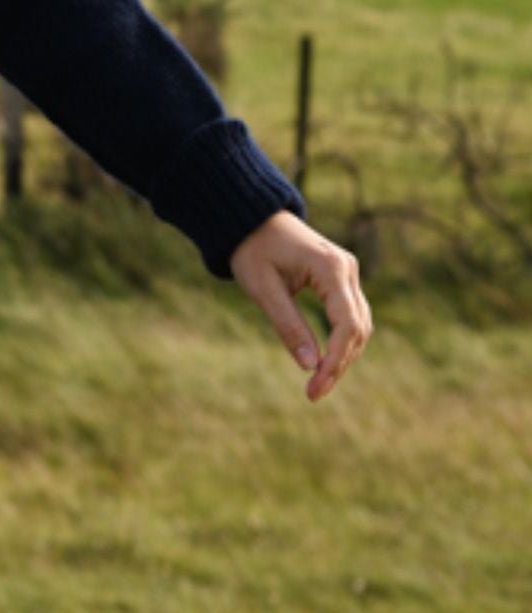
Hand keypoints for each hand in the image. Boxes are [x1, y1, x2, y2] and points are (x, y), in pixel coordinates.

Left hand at [229, 209, 372, 402]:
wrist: (252, 219)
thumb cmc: (252, 250)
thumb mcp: (263, 289)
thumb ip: (287, 325)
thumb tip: (309, 365)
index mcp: (330, 268)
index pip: (346, 324)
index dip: (335, 360)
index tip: (315, 386)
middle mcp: (347, 269)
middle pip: (357, 328)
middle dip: (339, 364)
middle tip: (313, 393)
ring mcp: (348, 272)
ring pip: (359, 325)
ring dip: (343, 356)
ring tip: (318, 384)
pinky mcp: (341, 278)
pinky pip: (351, 315)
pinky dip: (342, 341)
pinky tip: (324, 362)